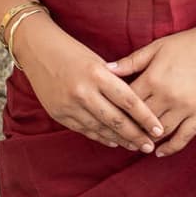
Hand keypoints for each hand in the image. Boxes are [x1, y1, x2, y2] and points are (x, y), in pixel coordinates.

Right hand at [10, 15, 165, 152]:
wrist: (36, 49)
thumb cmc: (72, 52)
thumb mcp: (97, 60)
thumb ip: (115, 82)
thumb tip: (137, 106)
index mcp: (97, 74)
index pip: (129, 101)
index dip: (146, 118)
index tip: (159, 129)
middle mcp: (83, 91)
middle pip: (116, 120)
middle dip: (136, 136)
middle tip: (150, 146)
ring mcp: (69, 105)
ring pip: (101, 129)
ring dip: (120, 140)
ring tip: (135, 146)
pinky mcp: (58, 114)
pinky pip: (84, 130)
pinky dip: (101, 137)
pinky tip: (114, 141)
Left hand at [103, 17, 195, 157]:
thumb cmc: (186, 44)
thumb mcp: (156, 47)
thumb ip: (131, 61)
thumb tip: (106, 69)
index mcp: (152, 79)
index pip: (127, 102)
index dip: (115, 111)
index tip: (107, 117)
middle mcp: (167, 96)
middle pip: (141, 120)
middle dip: (129, 128)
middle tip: (117, 136)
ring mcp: (184, 107)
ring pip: (160, 131)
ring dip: (147, 140)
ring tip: (135, 143)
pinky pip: (185, 136)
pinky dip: (172, 147)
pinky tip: (159, 153)